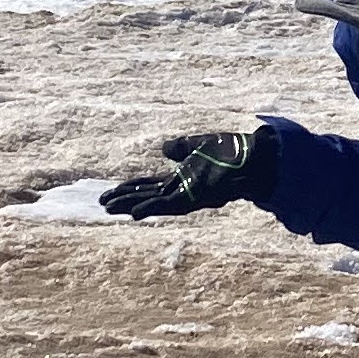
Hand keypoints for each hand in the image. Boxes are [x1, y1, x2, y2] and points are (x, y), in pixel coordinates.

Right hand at [97, 128, 277, 217]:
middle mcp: (184, 188)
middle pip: (147, 194)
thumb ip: (182, 147)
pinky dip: (152, 208)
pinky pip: (170, 205)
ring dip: (132, 205)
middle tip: (101, 204)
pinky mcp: (197, 196)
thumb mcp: (201, 143)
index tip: (111, 191)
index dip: (131, 187)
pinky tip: (135, 213)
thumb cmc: (235, 151)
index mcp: (184, 177)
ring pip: (154, 202)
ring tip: (110, 209)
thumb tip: (164, 148)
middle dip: (125, 199)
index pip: (151, 183)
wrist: (256, 157)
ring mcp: (190, 193)